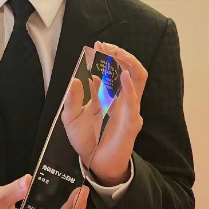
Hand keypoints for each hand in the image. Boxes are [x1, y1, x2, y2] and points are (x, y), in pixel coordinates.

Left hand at [63, 41, 145, 185]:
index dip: (104, 56)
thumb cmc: (85, 139)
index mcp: (107, 95)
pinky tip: (122, 76)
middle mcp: (119, 99)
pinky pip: (134, 103)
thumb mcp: (71, 117)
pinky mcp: (131, 123)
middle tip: (105, 45)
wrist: (93, 163)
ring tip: (116, 53)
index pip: (111, 70)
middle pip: (127, 70)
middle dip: (118, 54)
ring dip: (127, 64)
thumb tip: (75, 80)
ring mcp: (127, 110)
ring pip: (137, 80)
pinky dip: (130, 88)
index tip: (96, 45)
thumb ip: (72, 99)